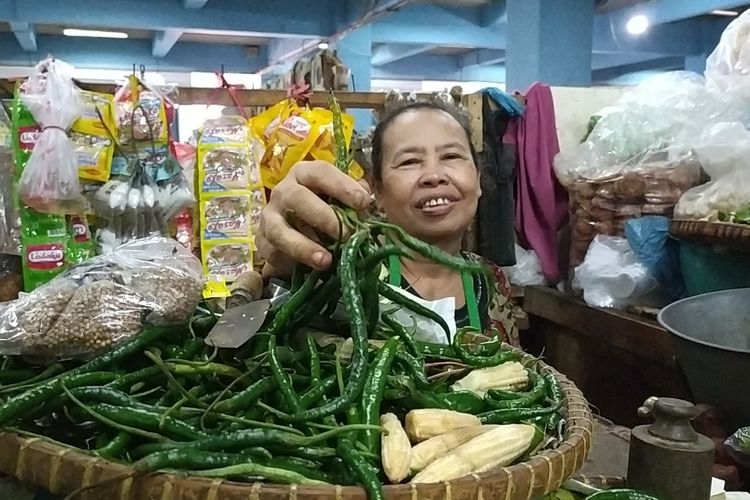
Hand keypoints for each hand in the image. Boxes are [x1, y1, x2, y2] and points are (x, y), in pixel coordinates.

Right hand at [257, 160, 371, 278]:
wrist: (294, 236)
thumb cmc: (323, 211)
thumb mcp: (341, 201)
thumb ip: (354, 197)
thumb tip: (367, 199)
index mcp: (305, 174)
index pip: (321, 172)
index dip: (343, 186)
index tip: (363, 203)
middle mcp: (284, 191)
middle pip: (298, 198)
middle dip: (325, 217)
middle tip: (348, 234)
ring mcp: (270, 216)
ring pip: (280, 229)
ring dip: (304, 246)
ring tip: (326, 260)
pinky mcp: (263, 241)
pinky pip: (275, 251)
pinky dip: (294, 260)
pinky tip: (312, 267)